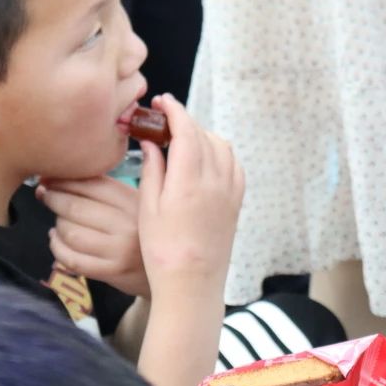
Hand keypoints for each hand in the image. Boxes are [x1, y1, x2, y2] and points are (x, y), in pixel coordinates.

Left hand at [37, 176, 150, 297]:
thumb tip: (72, 168)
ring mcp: (119, 251)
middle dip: (53, 199)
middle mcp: (127, 225)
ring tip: (57, 219)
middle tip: (44, 195)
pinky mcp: (111, 272)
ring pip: (70, 232)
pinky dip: (57, 248)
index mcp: (135, 202)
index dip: (64, 180)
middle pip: (75, 207)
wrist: (177, 269)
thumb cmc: (152, 231)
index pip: (92, 184)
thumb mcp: (143, 203)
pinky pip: (72, 259)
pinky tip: (56, 240)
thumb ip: (115, 187)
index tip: (49, 178)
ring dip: (56, 224)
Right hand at [137, 94, 243, 306]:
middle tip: (165, 119)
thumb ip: (153, 170)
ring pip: (222, 147)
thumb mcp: (149, 208)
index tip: (161, 101)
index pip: (186, 130)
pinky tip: (206, 158)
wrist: (193, 283)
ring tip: (182, 138)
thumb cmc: (163, 250)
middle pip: (204, 135)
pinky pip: (234, 165)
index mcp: (189, 180)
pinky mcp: (237, 203)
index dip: (174, 110)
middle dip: (185, 120)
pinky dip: (221, 152)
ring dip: (203, 135)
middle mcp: (215, 181)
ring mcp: (230, 191)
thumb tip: (153, 142)